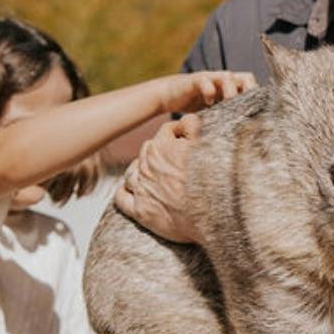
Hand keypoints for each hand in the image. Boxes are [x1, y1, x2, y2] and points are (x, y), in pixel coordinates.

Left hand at [113, 115, 199, 241]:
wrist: (211, 214)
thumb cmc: (212, 179)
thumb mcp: (205, 144)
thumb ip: (192, 126)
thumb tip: (186, 118)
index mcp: (162, 146)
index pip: (167, 131)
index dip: (179, 133)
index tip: (188, 140)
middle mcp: (147, 165)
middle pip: (148, 150)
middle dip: (160, 152)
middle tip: (178, 161)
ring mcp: (142, 189)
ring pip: (132, 171)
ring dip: (142, 170)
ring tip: (157, 176)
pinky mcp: (141, 211)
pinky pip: (121, 198)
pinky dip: (124, 191)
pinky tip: (132, 190)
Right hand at [160, 70, 255, 114]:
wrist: (170, 95)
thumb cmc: (196, 106)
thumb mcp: (216, 113)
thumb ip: (229, 118)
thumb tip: (247, 139)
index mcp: (232, 88)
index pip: (252, 87)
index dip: (258, 98)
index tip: (261, 114)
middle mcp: (224, 81)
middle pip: (246, 77)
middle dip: (250, 91)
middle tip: (248, 109)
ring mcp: (211, 78)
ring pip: (228, 76)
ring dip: (231, 92)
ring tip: (229, 106)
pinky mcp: (196, 79)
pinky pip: (206, 81)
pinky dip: (209, 91)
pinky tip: (208, 104)